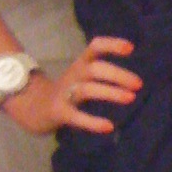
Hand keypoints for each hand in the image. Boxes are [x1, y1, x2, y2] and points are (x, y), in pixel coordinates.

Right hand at [1, 36, 140, 134]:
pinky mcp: (60, 112)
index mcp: (81, 64)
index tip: (130, 48)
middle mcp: (74, 75)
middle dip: (118, 74)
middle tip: (139, 84)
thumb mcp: (84, 75)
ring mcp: (65, 93)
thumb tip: (135, 78)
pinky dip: (92, 122)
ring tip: (130, 98)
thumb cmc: (68, 90)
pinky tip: (108, 126)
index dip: (111, 44)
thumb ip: (103, 72)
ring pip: (88, 89)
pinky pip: (76, 116)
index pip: (95, 46)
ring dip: (110, 92)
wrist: (33, 107)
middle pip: (95, 68)